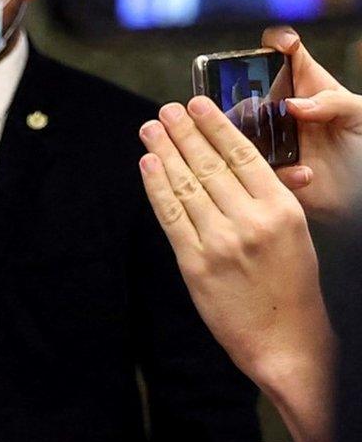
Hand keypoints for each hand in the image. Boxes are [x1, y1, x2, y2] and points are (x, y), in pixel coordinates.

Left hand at [137, 96, 334, 441]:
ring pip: (186, 186)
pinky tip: (148, 165)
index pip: (243, 155)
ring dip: (164, 153)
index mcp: (281, 208)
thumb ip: (270, 198)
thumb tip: (243, 162)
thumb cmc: (290, 284)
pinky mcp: (195, 264)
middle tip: (165, 109)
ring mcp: (220, 242)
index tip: (197, 104)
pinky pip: (170, 217)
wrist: (284, 338)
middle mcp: (251, 220)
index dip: (216, 126)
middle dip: (183, 133)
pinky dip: (156, 188)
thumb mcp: (294, 233)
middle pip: (209, 165)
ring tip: (150, 129)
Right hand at [262, 26, 361, 220]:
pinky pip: (254, 167)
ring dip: (248, 136)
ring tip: (277, 145)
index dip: (278, 42)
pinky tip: (303, 173)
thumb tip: (294, 104)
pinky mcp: (268, 170)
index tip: (281, 45)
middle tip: (256, 105)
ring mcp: (272, 141)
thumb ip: (334, 101)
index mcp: (308, 88)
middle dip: (243, 93)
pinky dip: (277, 171)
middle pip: (249, 91)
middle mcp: (283, 112)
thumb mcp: (360, 115)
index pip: (286, 55)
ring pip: (239, 130)